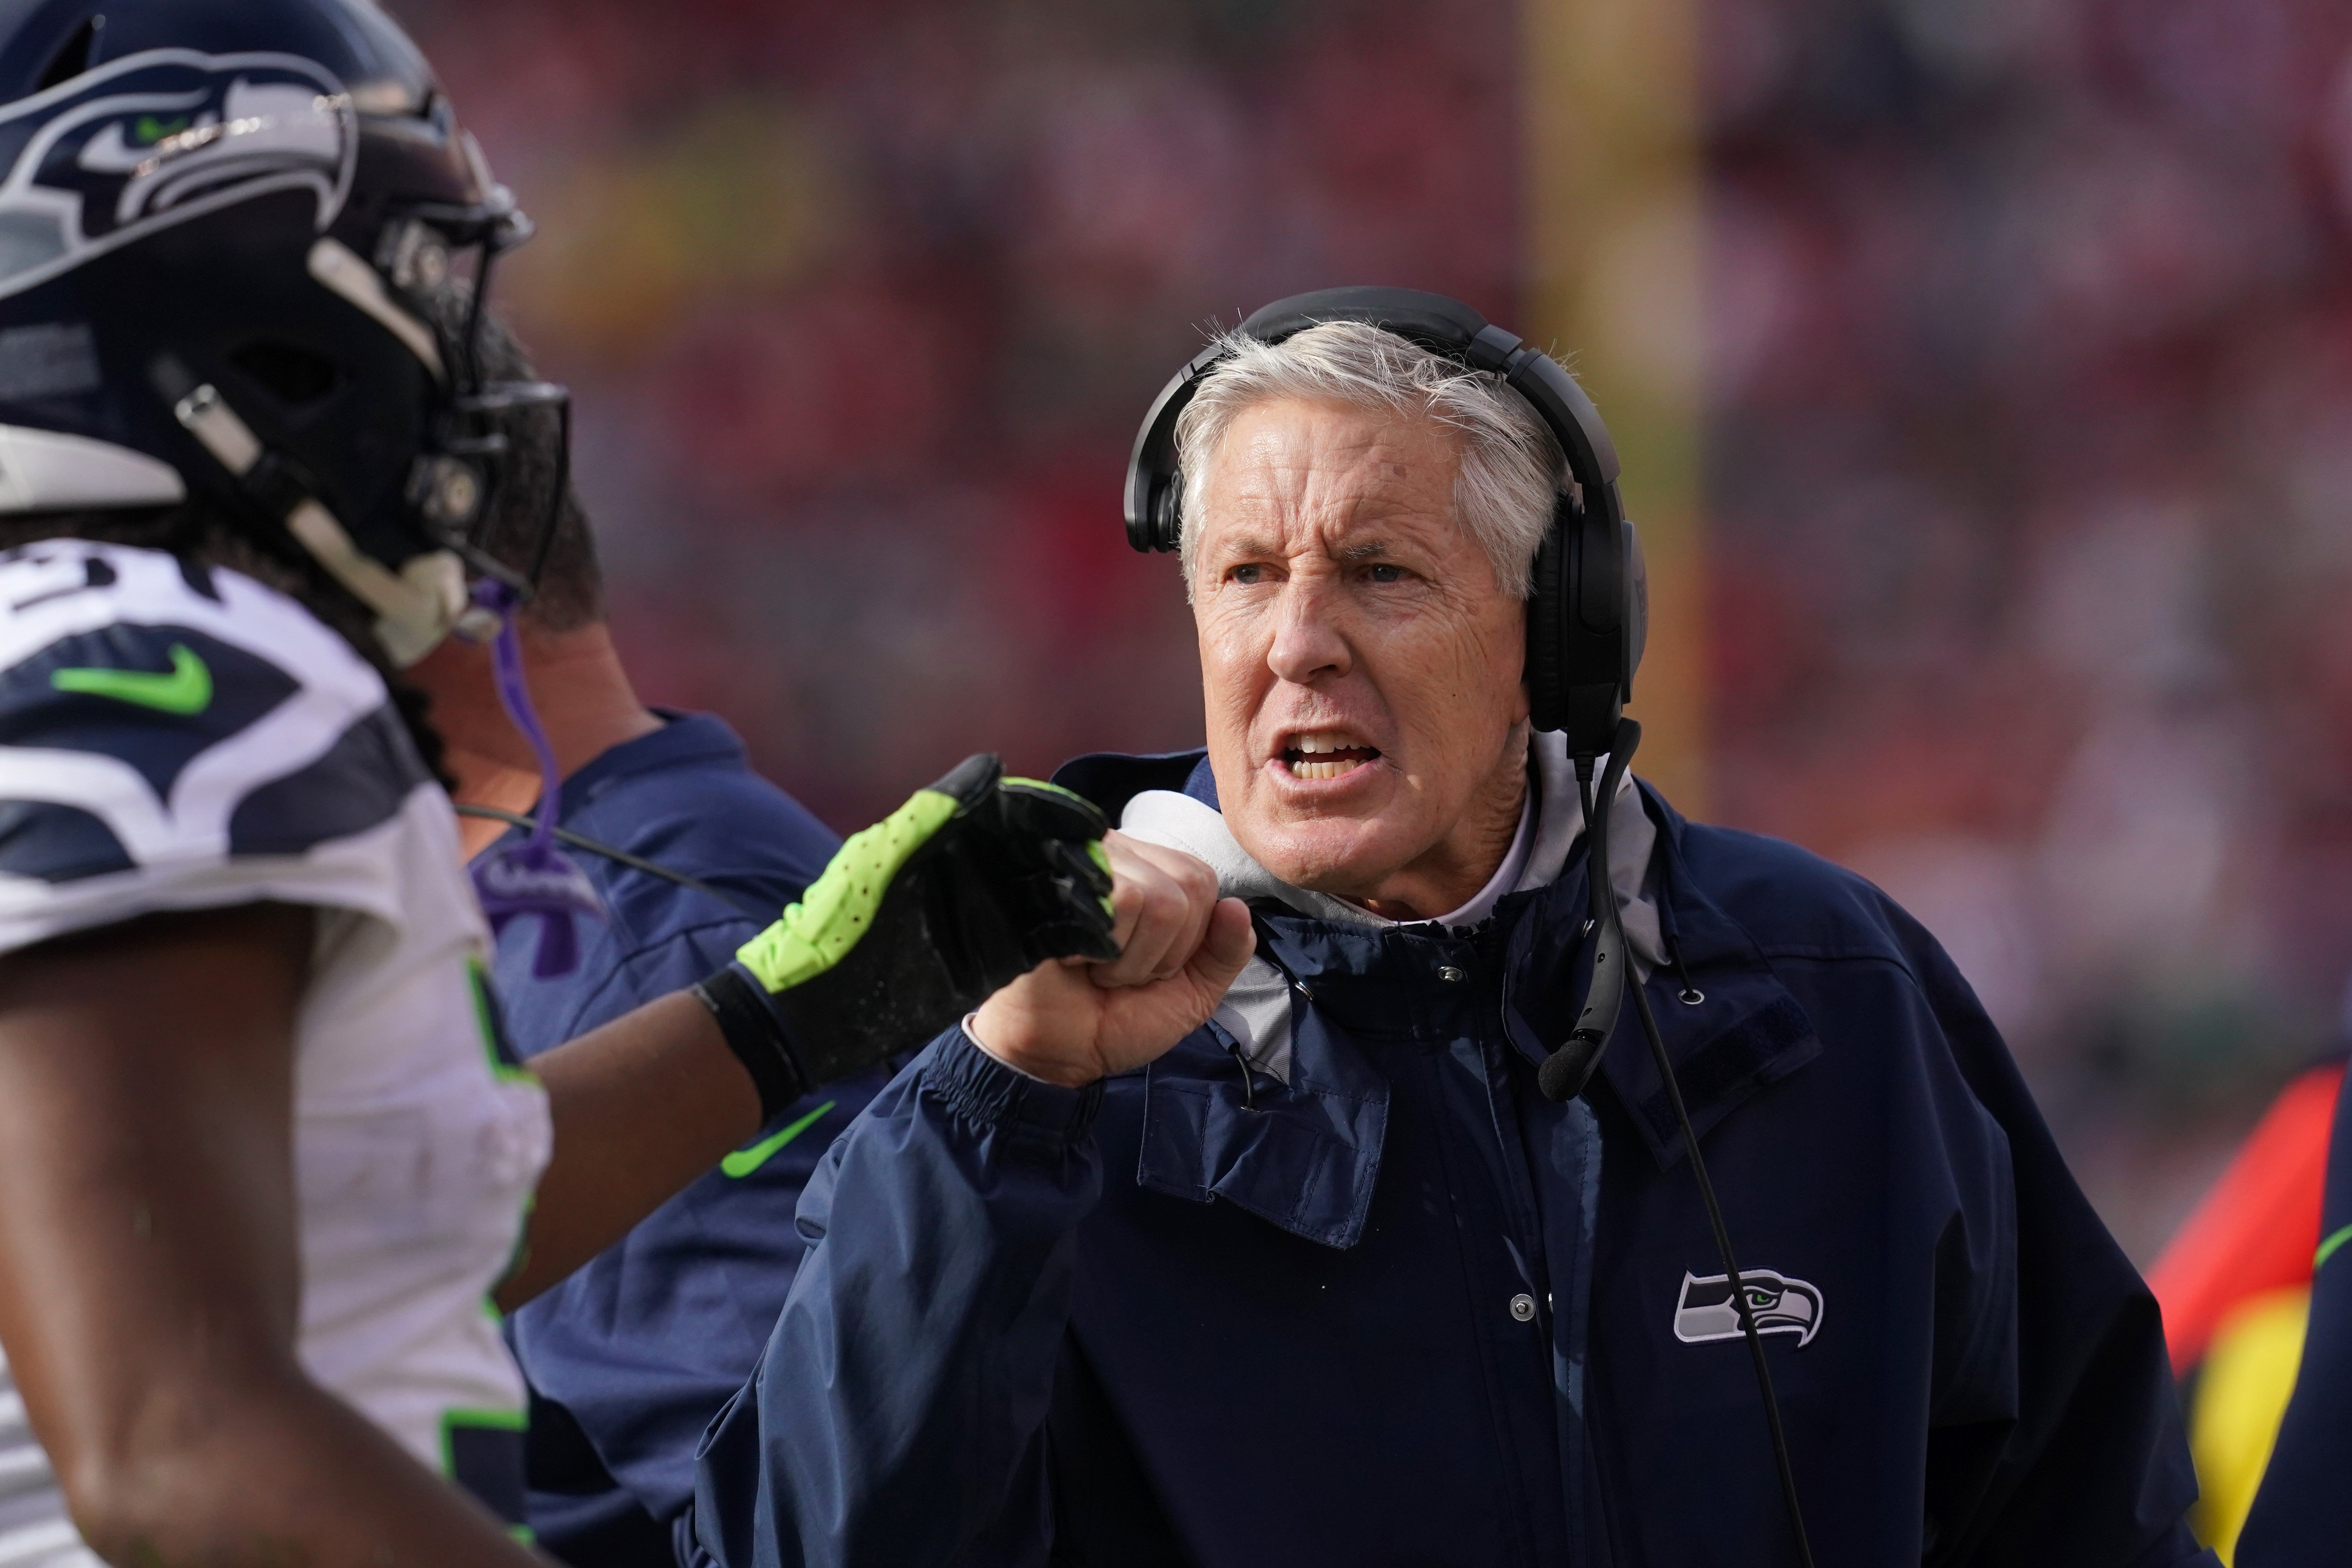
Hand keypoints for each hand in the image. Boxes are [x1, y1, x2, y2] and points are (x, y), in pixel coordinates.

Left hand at [730, 755, 1120, 1091]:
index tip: (1091, 822)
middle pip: (1045, 852)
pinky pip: (1051, 939)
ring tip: (1113, 912)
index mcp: (950, 835)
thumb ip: (939, 809)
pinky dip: (1079, 938)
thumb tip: (995, 764)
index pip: (1017, 810)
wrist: (818, 1007)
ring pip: (1055, 894)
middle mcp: (975, 869)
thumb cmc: (839, 923)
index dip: (1057, 812)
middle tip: (1113, 878)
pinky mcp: (999, 955)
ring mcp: (989, 912)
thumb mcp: (885, 857)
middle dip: (1081, 859)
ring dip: (1086, 900)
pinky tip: (1102, 945)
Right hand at [971, 834, 1255, 1086]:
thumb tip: (1239, 908)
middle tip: (1121, 972)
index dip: (1188, 941)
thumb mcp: (1191, 992)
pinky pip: (1122, 900)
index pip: (1202, 880)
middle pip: (1189, 886)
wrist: (1057, 1052)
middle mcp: (1118, 858)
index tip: (1150, 968)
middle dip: (1165, 953)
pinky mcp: (1061, 882)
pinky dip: (1109, 952)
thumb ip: (1225, 953)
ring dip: (1133, 958)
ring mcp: (1086, 864)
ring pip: (1159, 898)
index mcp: (1150, 874)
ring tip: (1097, 969)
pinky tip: (1077, 960)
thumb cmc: (1115, 1019)